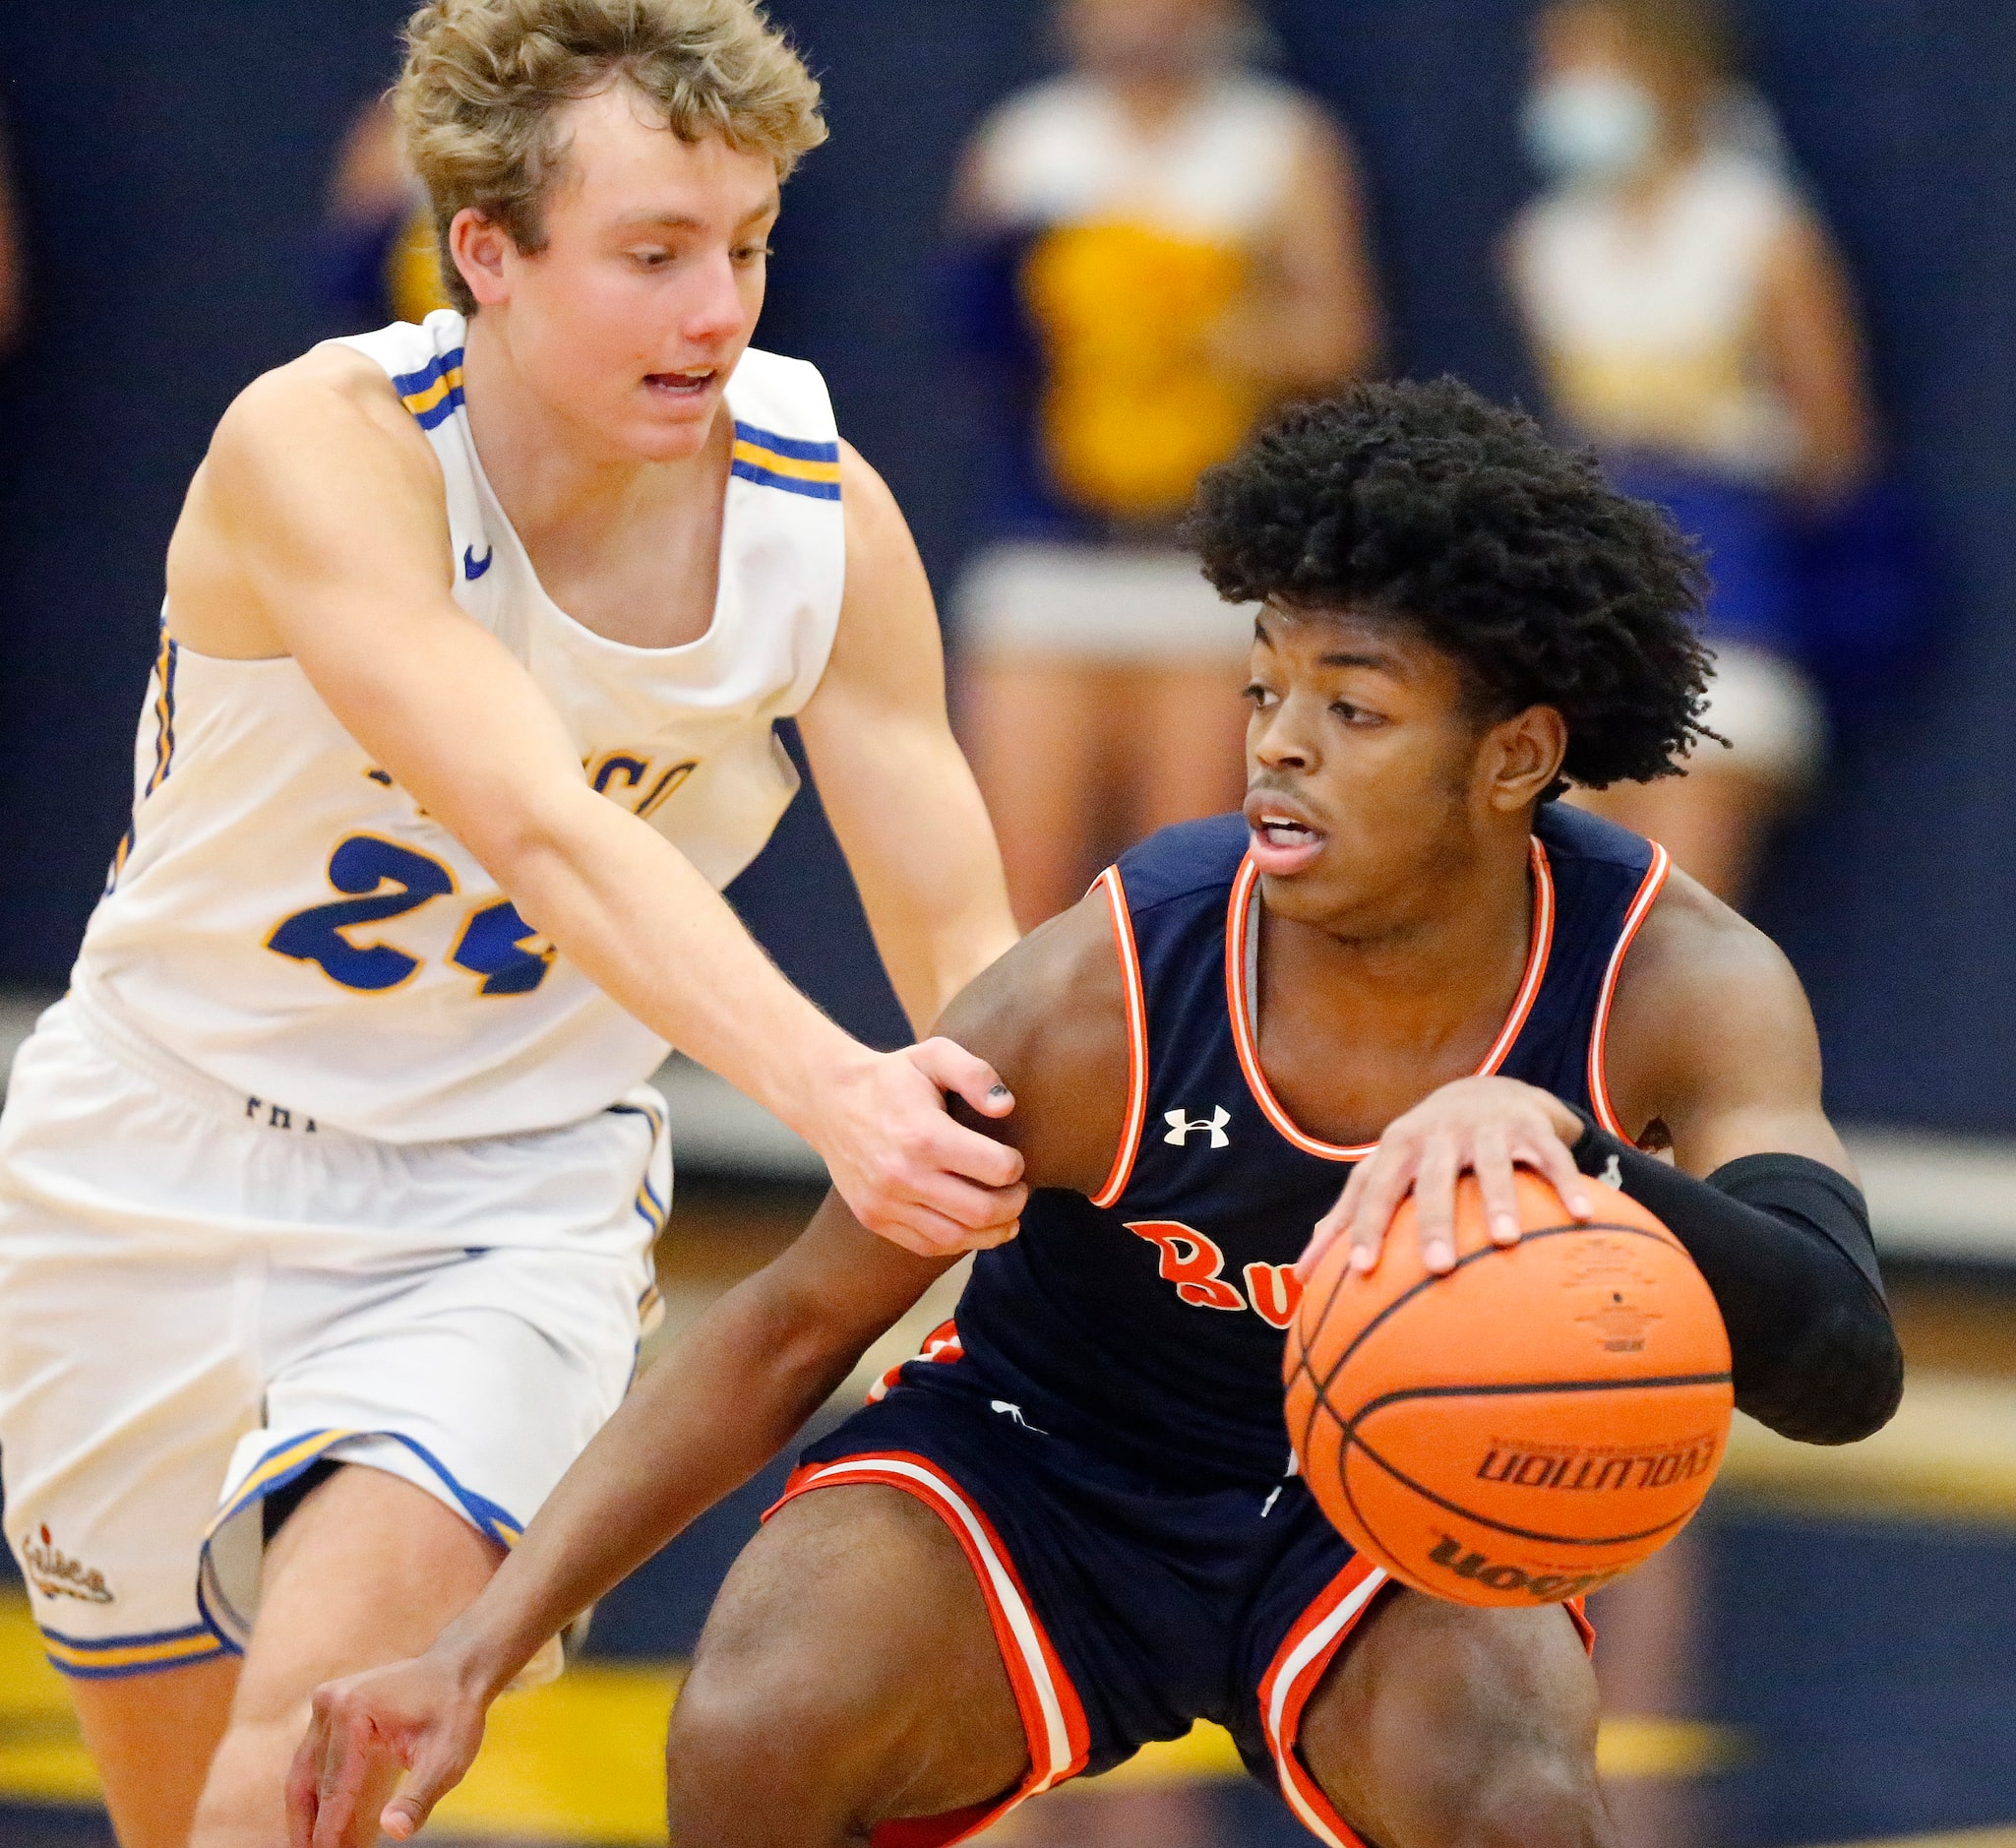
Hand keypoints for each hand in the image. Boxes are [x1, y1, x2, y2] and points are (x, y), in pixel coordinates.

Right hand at [286, 1651, 487, 1847]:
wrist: (458, 1671)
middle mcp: (331, 1703)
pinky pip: (317, 1761)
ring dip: (310, 1815)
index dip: (329, 1831)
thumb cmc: (455, 1714)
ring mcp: (326, 1704)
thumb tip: (394, 1832)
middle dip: (311, 1827)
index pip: (334, 1786)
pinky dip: (322, 1795)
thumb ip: (418, 1798)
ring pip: (305, 1774)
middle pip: (309, 1782)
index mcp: (354, 1710)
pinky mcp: (329, 1712)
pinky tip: (332, 1827)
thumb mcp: (447, 1759)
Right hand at [808, 1039, 1028, 1256]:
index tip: (1015, 1160)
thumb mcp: (934, 1056)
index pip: (996, 1169)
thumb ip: (975, 1074)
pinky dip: (957, 1242)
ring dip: (992, 1233)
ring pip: (955, 1237)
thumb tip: (1005, 1106)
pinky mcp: (874, 1217)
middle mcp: (903, 1175)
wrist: (829, 1100)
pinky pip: (926, 1245)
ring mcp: (885, 1201)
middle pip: (981, 1212)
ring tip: (1006, 1219)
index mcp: (924, 1135)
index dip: (1016, 1166)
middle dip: (1013, 1205)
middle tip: (1019, 1193)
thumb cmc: (891, 1077)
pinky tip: (972, 1228)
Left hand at [1299, 1077, 1591, 1281]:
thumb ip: (1348, 1216)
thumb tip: (1300, 1277)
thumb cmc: (1423, 1148)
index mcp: (1399, 1148)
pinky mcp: (1530, 1128)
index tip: (1360, 1271)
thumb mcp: (1385, 1170)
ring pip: (1493, 1166)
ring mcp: (1487, 1129)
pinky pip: (1550, 1158)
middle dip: (1432, 1222)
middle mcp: (1440, 1135)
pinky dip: (1566, 1184)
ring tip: (1504, 1241)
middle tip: (1436, 1268)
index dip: (1366, 1228)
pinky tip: (1582, 1216)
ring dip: (1498, 1201)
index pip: (1376, 1190)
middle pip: (1434, 1180)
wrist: (1486, 1090)